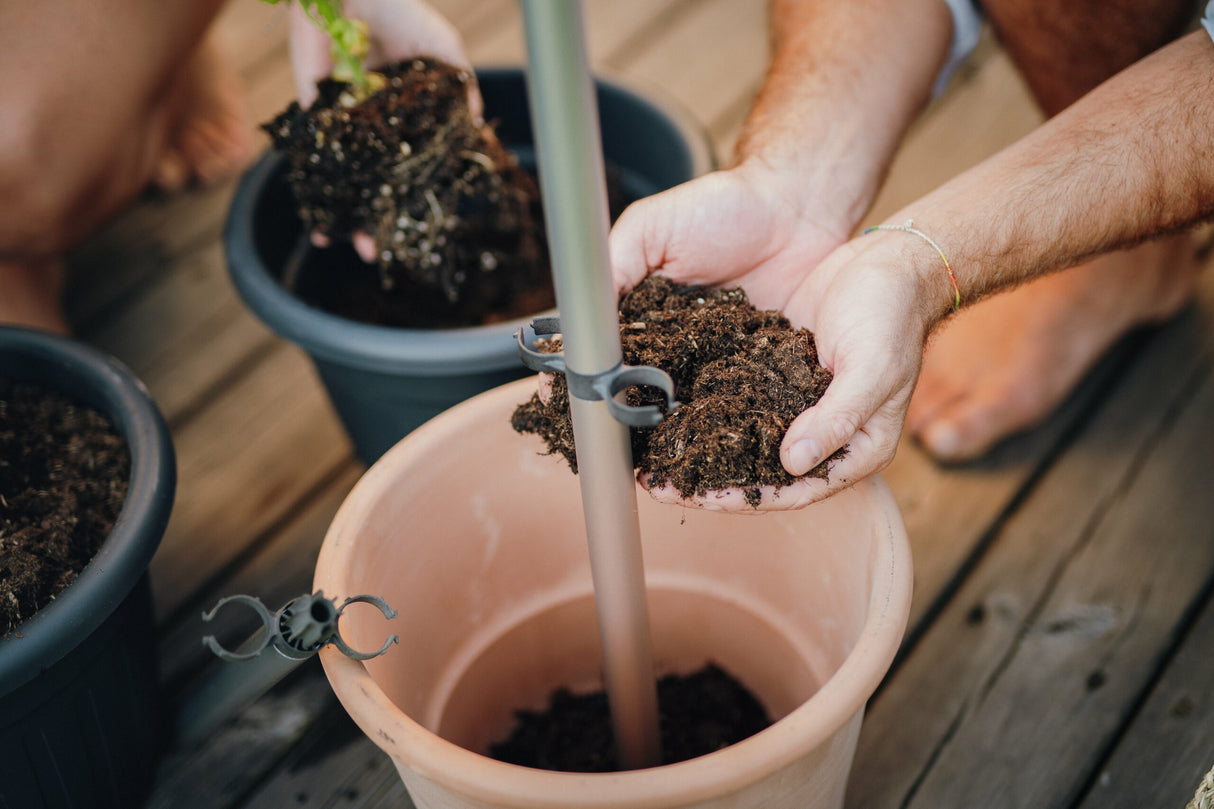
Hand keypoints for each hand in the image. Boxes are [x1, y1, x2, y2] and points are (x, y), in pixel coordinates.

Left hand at [287, 0, 476, 259]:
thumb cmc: (400, 9)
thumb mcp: (444, 50)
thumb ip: (463, 89)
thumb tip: (480, 129)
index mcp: (410, 116)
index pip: (416, 166)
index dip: (420, 198)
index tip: (423, 229)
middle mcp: (379, 126)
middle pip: (381, 181)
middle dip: (382, 218)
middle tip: (383, 251)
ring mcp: (347, 124)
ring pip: (349, 179)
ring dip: (350, 214)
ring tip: (357, 245)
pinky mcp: (315, 112)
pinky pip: (314, 160)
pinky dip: (313, 192)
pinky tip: (318, 225)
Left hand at [611, 164, 939, 510]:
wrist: (890, 262)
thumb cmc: (892, 316)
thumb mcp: (872, 370)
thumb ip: (836, 419)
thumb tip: (793, 464)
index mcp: (855, 449)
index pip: (792, 492)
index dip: (744, 499)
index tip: (697, 496)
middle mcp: (823, 437)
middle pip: (761, 475)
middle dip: (709, 481)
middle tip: (657, 482)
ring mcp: (799, 407)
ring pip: (745, 442)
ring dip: (703, 449)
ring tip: (654, 455)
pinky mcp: (779, 376)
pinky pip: (740, 402)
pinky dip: (709, 410)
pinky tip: (672, 410)